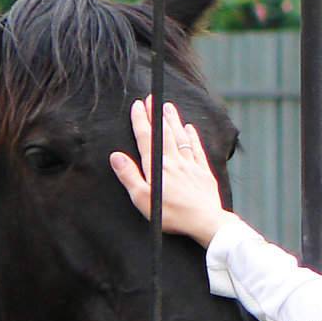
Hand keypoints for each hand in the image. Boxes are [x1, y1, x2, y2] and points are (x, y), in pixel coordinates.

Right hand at [110, 97, 231, 247]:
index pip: (146, 138)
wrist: (205, 222)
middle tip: (152, 99)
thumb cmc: (171, 214)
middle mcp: (174, 161)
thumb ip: (129, 176)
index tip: (137, 105)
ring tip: (168, 107)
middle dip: (156, 115)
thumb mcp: (143, 199)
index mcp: (157, 167)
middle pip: (163, 133)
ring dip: (173, 121)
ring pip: (180, 137)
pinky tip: (190, 128)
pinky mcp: (204, 173)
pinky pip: (197, 149)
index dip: (140, 120)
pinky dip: (192, 137)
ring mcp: (190, 165)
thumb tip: (116, 156)